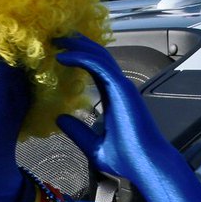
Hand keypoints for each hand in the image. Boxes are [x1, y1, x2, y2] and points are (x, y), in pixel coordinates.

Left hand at [53, 34, 172, 179]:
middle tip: (54, 36)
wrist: (145, 165)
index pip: (94, 69)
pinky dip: (81, 58)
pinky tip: (63, 56)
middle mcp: (118, 88)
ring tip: (56, 39)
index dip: (78, 56)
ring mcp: (122, 87)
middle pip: (97, 56)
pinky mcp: (122, 89)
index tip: (57, 51)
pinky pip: (99, 67)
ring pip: (99, 56)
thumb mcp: (93, 145)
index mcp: (113, 97)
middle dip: (77, 44)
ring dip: (77, 45)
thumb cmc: (126, 158)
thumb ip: (77, 131)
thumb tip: (59, 119)